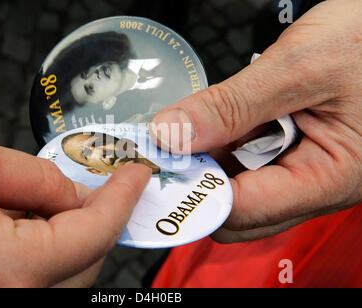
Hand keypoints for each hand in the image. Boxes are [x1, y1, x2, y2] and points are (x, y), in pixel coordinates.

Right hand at [0, 134, 150, 286]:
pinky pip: (41, 279)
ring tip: (59, 197)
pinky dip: (53, 249)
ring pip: (68, 274)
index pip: (94, 233)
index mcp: (8, 270)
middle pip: (87, 260)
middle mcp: (11, 301)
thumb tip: (77, 192)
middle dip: (101, 217)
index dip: (121, 198)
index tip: (137, 173)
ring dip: (78, 235)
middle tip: (103, 180)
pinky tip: (34, 220)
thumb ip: (36, 178)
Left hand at [150, 0, 360, 242]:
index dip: (195, 191)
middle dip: (200, 177)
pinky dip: (225, 144)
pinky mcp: (294, 153)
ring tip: (193, 124)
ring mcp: (305, 170)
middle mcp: (317, 185)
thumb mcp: (299, 67)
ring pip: (239, 185)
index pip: (245, 211)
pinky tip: (216, 120)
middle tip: (169, 142)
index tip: (161, 163)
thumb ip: (232, 106)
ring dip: (210, 159)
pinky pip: (248, 162)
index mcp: (331, 178)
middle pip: (238, 208)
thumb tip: (171, 135)